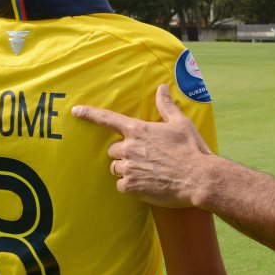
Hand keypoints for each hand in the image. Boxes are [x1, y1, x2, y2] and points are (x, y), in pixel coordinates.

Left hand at [72, 84, 214, 207]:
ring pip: (116, 168)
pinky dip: (130, 186)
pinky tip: (146, 184)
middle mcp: (130, 148)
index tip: (75, 111)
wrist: (199, 178)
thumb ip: (166, 106)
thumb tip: (162, 87)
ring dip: (127, 169)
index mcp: (139, 130)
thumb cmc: (191, 149)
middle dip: (124, 153)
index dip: (90, 114)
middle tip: (144, 158)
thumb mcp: (181, 123)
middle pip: (113, 150)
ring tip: (148, 172)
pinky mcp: (131, 186)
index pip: (108, 119)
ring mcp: (129, 168)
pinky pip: (121, 185)